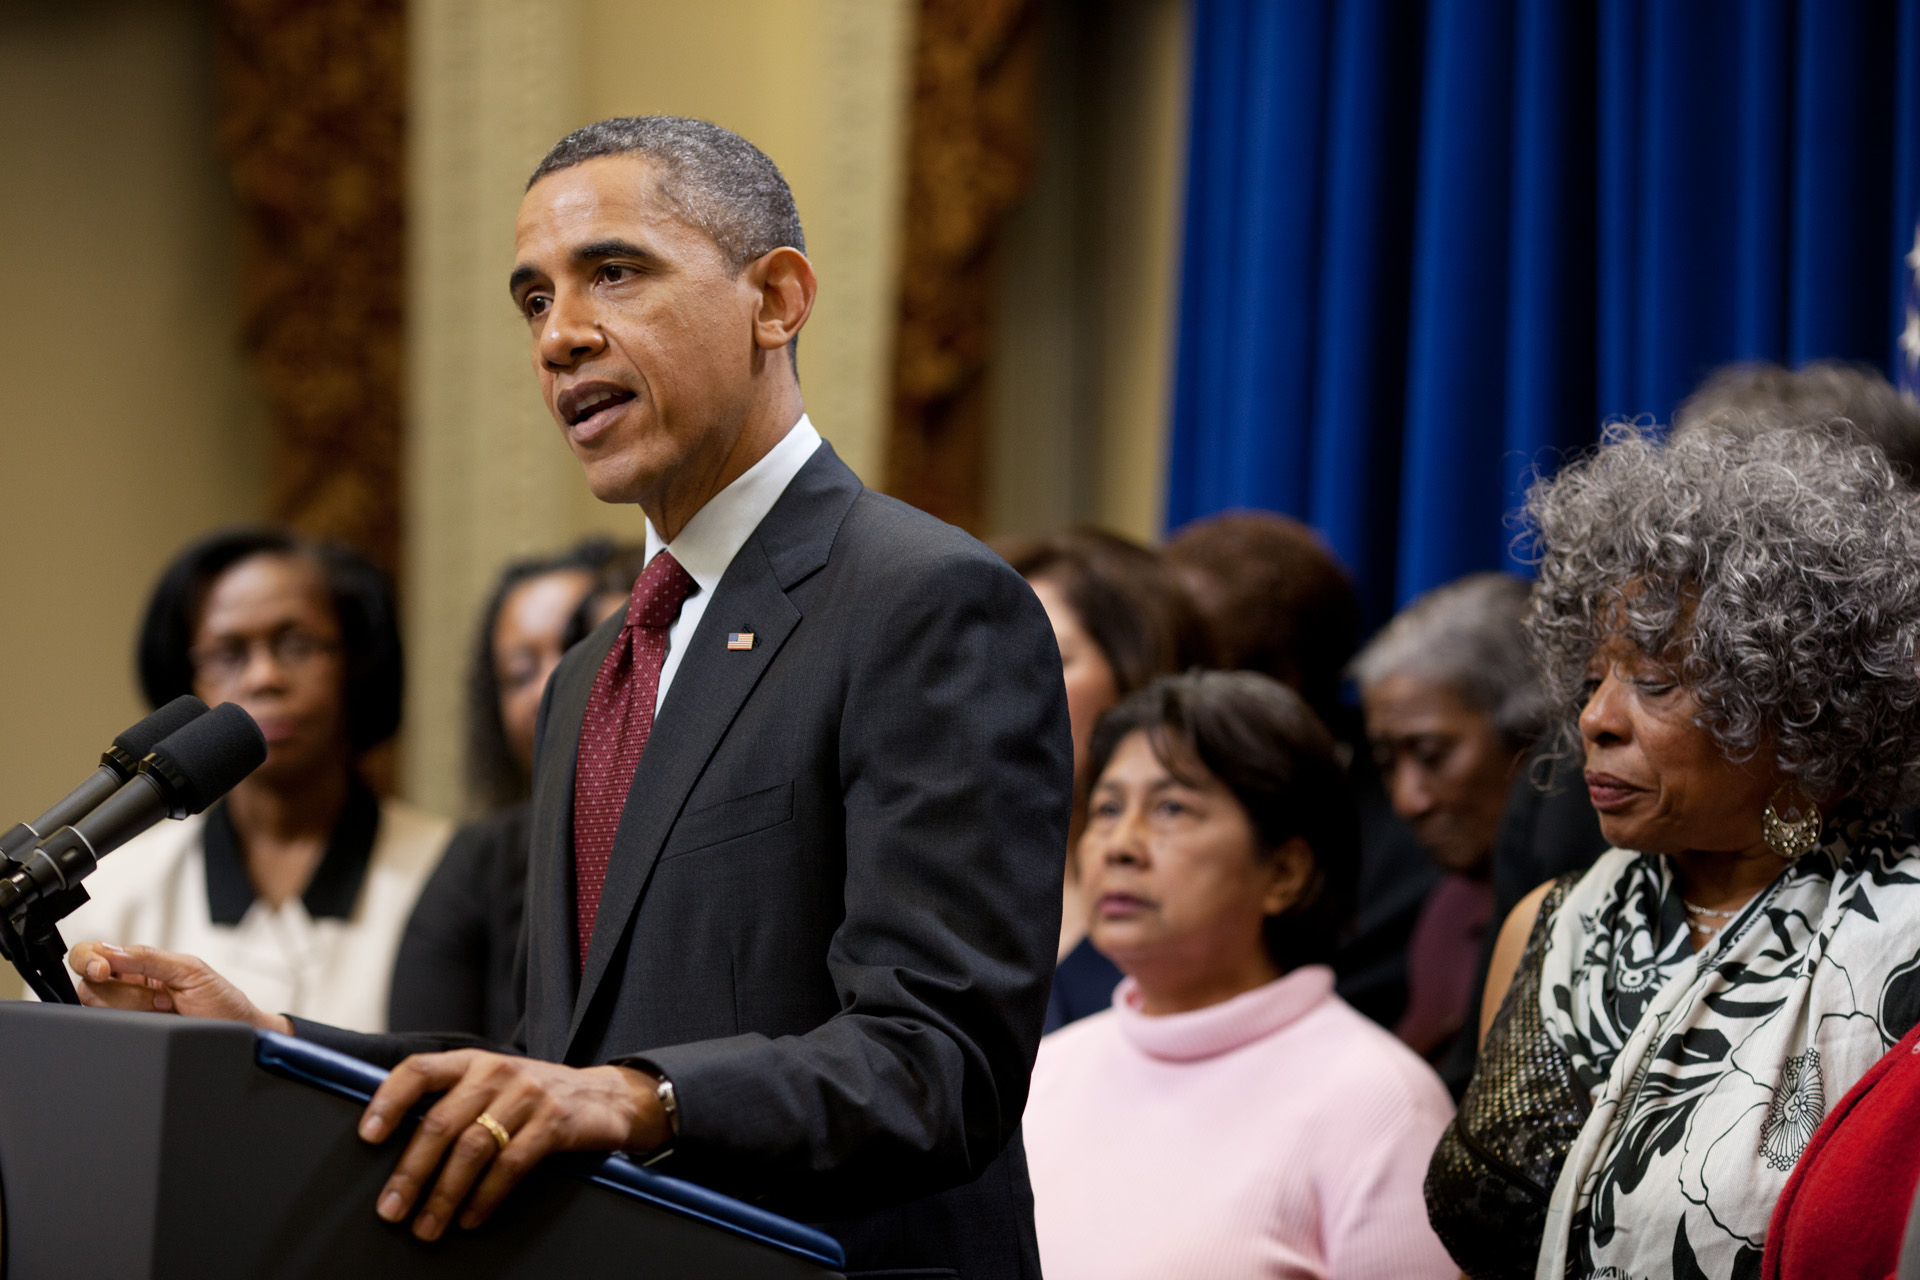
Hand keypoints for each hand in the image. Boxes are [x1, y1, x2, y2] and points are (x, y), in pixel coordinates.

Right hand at [68, 941, 290, 1033]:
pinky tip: (158, 1025)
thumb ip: (149, 957)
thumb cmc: (222, 1002)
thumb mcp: (190, 970)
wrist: (241, 1037)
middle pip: (89, 986)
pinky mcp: (129, 1041)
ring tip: (166, 1011)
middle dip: (124, 992)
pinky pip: (110, 1035)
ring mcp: (125, 1017)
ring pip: (97, 1011)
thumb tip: (107, 951)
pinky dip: (131, 1029)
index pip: (92, 956)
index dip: (88, 960)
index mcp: (138, 966)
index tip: (103, 969)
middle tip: (161, 997)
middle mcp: (126, 990)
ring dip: (135, 1009)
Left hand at [358, 1050, 669, 1240]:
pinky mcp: (555, 1121)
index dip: (389, 1100)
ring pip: (473, 1148)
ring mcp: (529, 1095)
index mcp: (474, 1061)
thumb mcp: (496, 1084)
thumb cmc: (537, 1097)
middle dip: (411, 1172)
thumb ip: (456, 1100)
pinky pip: (511, 1164)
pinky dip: (486, 1196)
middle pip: (441, 1122)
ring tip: (427, 1226)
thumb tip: (396, 1146)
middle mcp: (497, 1072)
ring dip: (444, 1194)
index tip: (367, 1136)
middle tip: (391, 1210)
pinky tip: (470, 1218)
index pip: (420, 1070)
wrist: (609, 1096)